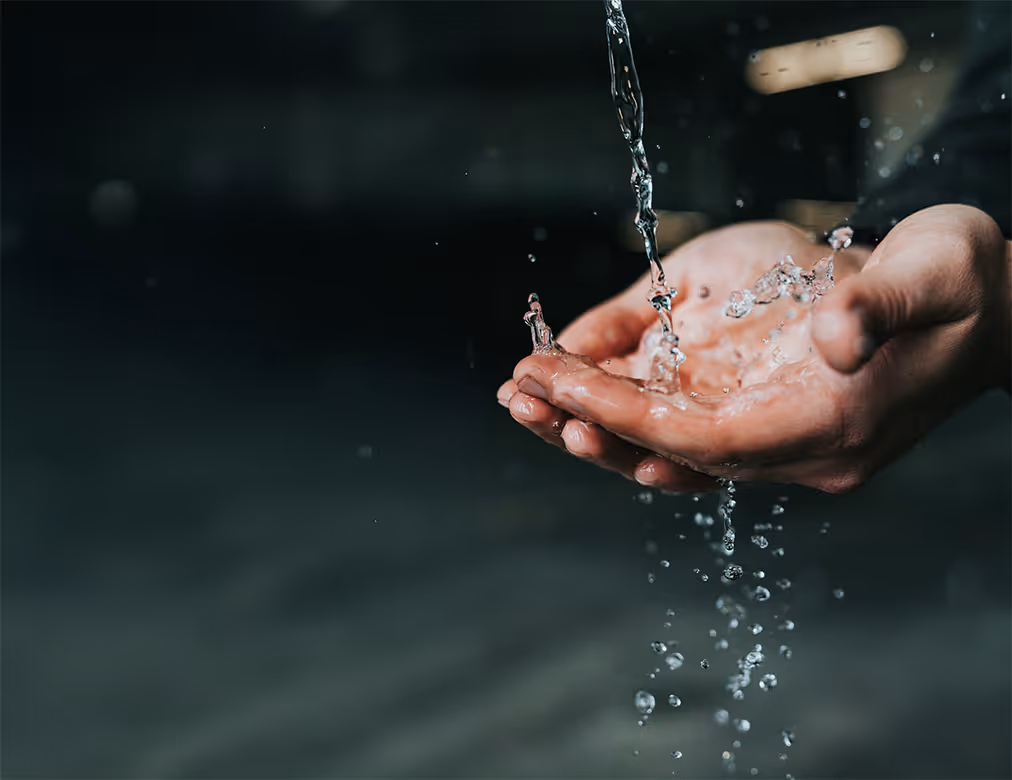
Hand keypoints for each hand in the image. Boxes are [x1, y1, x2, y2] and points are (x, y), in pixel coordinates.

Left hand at [498, 206, 1009, 492]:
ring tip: (520, 391)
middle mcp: (787, 443)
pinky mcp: (751, 399)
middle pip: (669, 454)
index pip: (709, 442)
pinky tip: (567, 371)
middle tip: (518, 396)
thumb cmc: (961, 285)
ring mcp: (765, 424)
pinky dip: (618, 396)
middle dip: (590, 425)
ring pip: (661, 440)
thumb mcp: (935, 280)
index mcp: (829, 429)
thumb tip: (836, 338)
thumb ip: (880, 312)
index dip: (633, 418)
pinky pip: (673, 410)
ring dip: (589, 418)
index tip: (564, 390)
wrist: (980, 298)